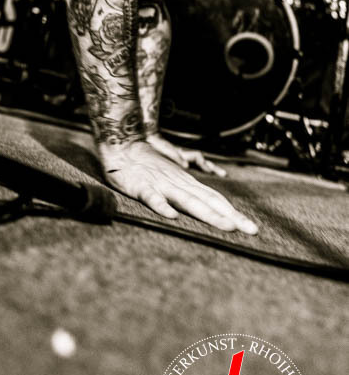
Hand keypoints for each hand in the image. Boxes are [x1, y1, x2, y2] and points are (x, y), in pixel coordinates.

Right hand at [100, 140, 256, 234]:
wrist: (122, 144)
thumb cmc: (145, 164)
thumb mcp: (170, 178)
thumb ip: (185, 192)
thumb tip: (205, 207)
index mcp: (186, 184)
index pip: (215, 199)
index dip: (233, 213)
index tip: (251, 228)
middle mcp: (179, 184)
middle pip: (209, 201)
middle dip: (231, 216)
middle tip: (252, 230)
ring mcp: (161, 184)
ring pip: (188, 200)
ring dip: (208, 213)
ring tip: (227, 226)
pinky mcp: (141, 186)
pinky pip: (152, 196)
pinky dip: (162, 206)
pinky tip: (171, 216)